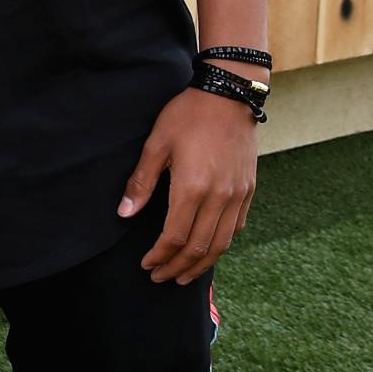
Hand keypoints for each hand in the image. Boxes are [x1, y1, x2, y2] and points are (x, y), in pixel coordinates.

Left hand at [119, 87, 257, 282]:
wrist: (229, 94)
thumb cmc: (188, 115)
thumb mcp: (156, 144)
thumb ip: (141, 182)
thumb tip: (124, 213)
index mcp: (193, 188)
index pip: (175, 237)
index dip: (159, 256)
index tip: (146, 264)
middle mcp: (219, 197)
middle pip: (199, 248)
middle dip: (178, 267)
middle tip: (161, 277)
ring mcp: (238, 195)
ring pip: (222, 244)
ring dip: (201, 264)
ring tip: (184, 274)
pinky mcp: (248, 189)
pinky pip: (236, 227)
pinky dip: (221, 244)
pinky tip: (207, 249)